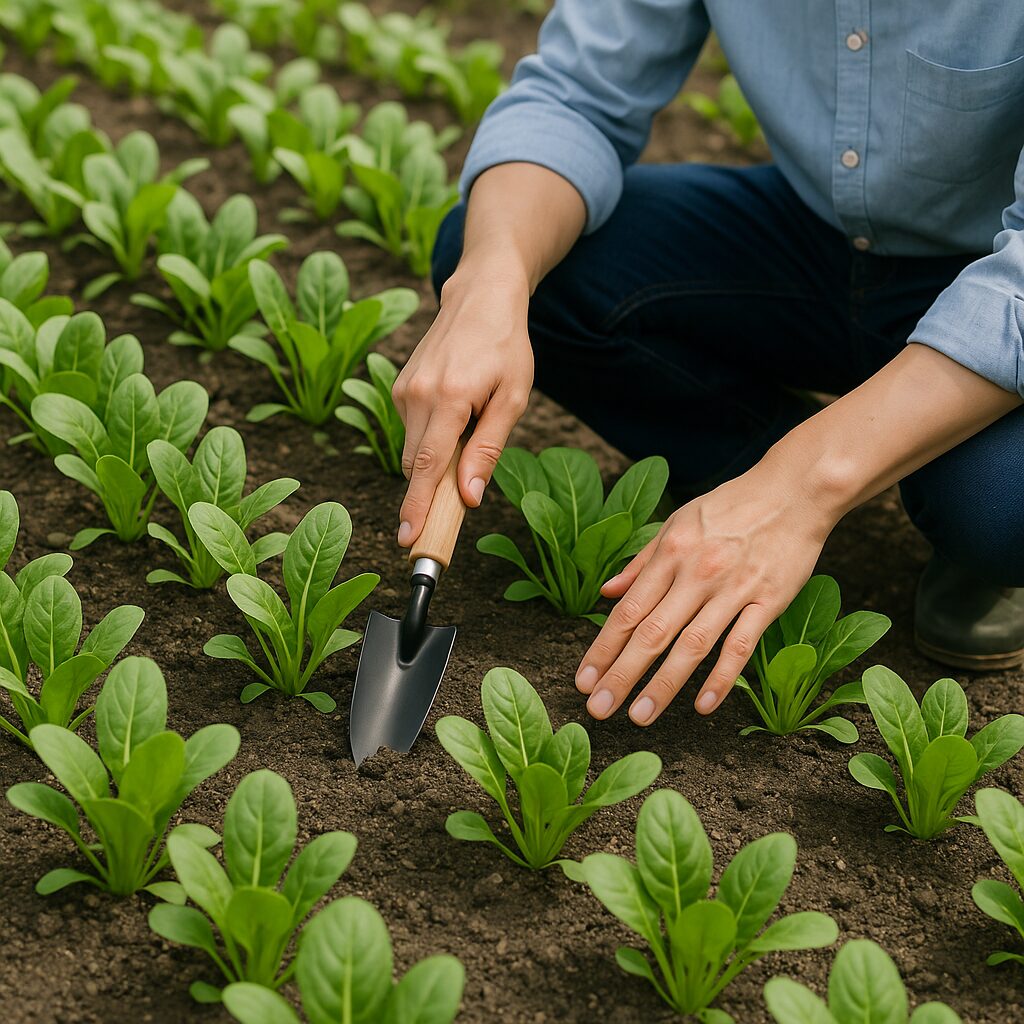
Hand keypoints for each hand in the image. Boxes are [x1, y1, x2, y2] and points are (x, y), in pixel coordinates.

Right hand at [392, 269, 533, 546]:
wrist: (479, 297)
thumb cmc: (505, 347)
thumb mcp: (512, 399)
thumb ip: (487, 450)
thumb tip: (468, 495)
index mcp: (449, 397)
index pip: (426, 465)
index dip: (417, 506)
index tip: (408, 538)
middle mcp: (417, 394)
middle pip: (414, 465)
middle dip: (429, 491)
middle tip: (457, 502)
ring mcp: (403, 389)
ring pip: (412, 449)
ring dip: (435, 459)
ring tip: (470, 428)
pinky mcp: (399, 386)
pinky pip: (412, 430)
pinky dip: (430, 437)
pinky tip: (456, 414)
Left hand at [575, 460, 840, 724]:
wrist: (795, 491)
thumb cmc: (731, 506)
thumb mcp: (678, 522)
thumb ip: (642, 561)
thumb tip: (606, 592)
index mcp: (670, 552)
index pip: (628, 610)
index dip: (602, 648)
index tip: (583, 680)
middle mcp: (697, 572)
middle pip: (652, 633)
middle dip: (621, 674)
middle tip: (597, 709)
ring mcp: (734, 589)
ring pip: (692, 645)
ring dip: (663, 684)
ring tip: (640, 716)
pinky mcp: (769, 601)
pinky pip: (741, 645)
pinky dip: (722, 677)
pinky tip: (702, 706)